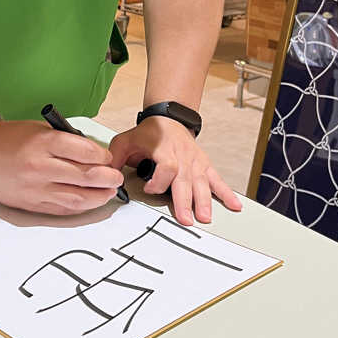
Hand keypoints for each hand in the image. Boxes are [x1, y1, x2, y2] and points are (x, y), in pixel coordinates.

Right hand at [0, 120, 124, 215]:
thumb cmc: (12, 139)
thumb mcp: (41, 130)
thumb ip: (67, 142)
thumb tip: (95, 156)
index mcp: (43, 143)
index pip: (84, 151)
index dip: (103, 156)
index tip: (108, 158)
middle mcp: (40, 166)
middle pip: (84, 176)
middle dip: (107, 178)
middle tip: (116, 177)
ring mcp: (36, 188)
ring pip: (76, 197)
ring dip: (98, 196)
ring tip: (109, 192)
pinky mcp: (32, 203)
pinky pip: (62, 209)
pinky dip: (80, 206)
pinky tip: (90, 202)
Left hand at [109, 116, 241, 225]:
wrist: (170, 118)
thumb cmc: (149, 132)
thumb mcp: (126, 140)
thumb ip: (115, 158)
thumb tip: (104, 175)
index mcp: (164, 150)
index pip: (166, 167)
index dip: (159, 180)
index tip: (150, 189)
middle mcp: (183, 157)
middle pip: (185, 180)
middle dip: (186, 201)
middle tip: (187, 219)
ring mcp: (195, 162)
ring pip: (201, 183)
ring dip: (204, 201)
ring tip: (205, 217)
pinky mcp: (204, 166)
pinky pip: (216, 180)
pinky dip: (226, 193)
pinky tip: (234, 206)